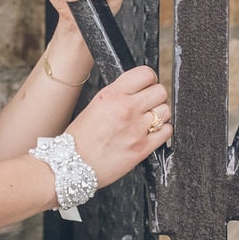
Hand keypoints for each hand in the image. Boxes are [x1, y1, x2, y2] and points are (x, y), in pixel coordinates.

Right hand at [65, 66, 170, 187]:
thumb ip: (119, 94)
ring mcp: (136, 129)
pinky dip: (162, 131)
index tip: (146, 86)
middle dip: (155, 97)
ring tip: (148, 120)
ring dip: (159, 114)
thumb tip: (139, 89)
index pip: (146, 74)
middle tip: (148, 104)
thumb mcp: (96, 104)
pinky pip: (166, 131)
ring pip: (166, 110)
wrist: (72, 165)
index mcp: (112, 95)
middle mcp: (126, 109)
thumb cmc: (80, 137)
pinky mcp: (143, 148)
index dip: (149, 80)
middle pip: (160, 91)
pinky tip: (151, 133)